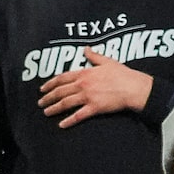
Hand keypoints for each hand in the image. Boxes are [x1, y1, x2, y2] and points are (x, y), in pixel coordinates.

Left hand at [37, 49, 152, 125]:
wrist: (133, 87)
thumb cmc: (123, 74)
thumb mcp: (107, 61)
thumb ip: (94, 56)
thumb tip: (85, 49)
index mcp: (85, 73)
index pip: (62, 78)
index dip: (50, 83)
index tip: (42, 89)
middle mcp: (83, 85)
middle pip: (60, 91)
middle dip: (48, 97)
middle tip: (40, 102)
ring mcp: (88, 97)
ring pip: (66, 103)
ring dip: (54, 108)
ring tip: (46, 112)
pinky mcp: (94, 108)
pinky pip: (78, 115)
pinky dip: (69, 121)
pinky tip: (61, 124)